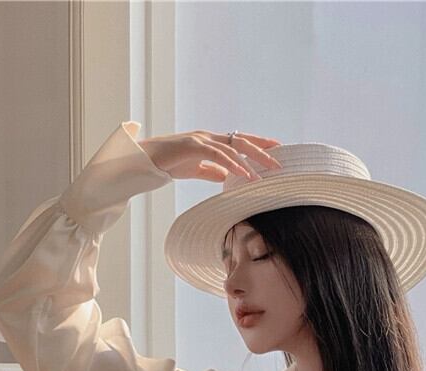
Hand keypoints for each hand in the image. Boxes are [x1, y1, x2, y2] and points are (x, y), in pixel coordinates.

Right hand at [137, 130, 282, 183]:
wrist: (146, 158)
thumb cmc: (169, 162)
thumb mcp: (195, 169)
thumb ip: (212, 171)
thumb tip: (227, 177)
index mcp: (211, 142)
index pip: (240, 141)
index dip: (258, 144)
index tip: (276, 149)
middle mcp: (209, 137)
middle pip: (242, 141)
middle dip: (262, 150)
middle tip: (279, 161)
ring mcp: (202, 140)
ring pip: (233, 147)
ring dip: (250, 160)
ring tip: (264, 174)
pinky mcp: (193, 146)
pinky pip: (218, 155)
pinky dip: (232, 164)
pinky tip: (243, 173)